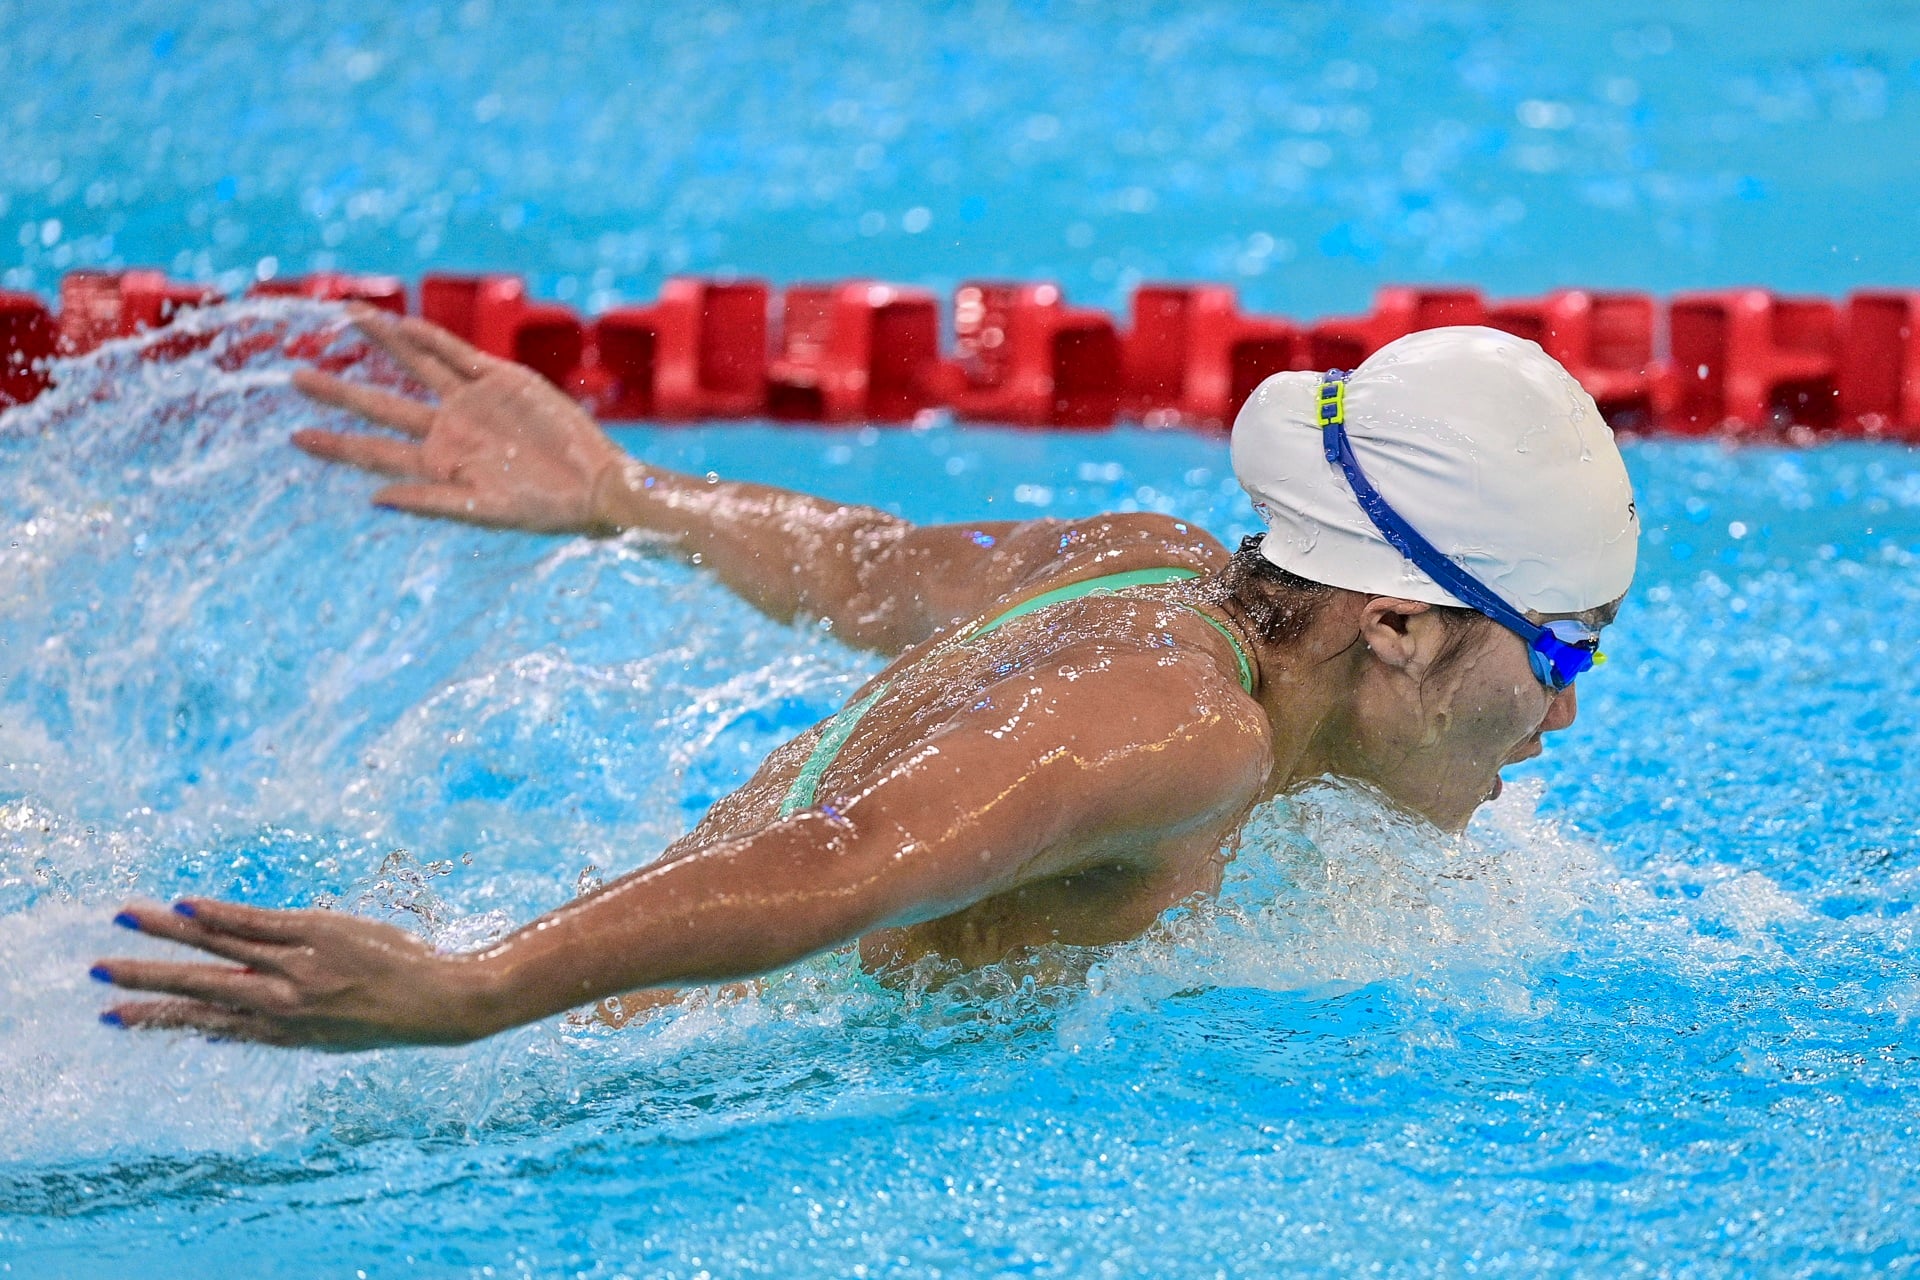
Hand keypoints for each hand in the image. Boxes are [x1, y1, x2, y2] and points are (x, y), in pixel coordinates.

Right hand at [93, 898, 502, 1050]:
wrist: (441, 1003)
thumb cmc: (386, 1016)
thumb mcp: (326, 1038)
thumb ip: (278, 1027)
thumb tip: (227, 1022)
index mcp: (280, 1033)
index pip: (205, 1024)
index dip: (158, 1020)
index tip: (116, 1016)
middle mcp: (280, 1004)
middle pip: (199, 989)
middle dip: (145, 981)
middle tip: (98, 972)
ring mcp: (297, 968)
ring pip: (219, 948)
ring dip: (167, 933)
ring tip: (126, 919)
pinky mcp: (318, 934)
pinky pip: (257, 923)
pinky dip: (219, 914)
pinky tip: (185, 906)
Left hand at [291, 305, 629, 533]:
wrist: (596, 483)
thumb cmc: (545, 510)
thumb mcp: (486, 511)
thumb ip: (432, 502)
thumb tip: (374, 499)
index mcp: (439, 465)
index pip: (375, 453)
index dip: (336, 445)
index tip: (296, 437)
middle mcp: (448, 430)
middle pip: (382, 406)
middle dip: (339, 392)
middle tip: (295, 378)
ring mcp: (473, 402)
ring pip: (416, 365)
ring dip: (383, 342)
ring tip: (348, 316)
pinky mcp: (501, 380)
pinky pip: (457, 353)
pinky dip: (431, 338)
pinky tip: (403, 324)